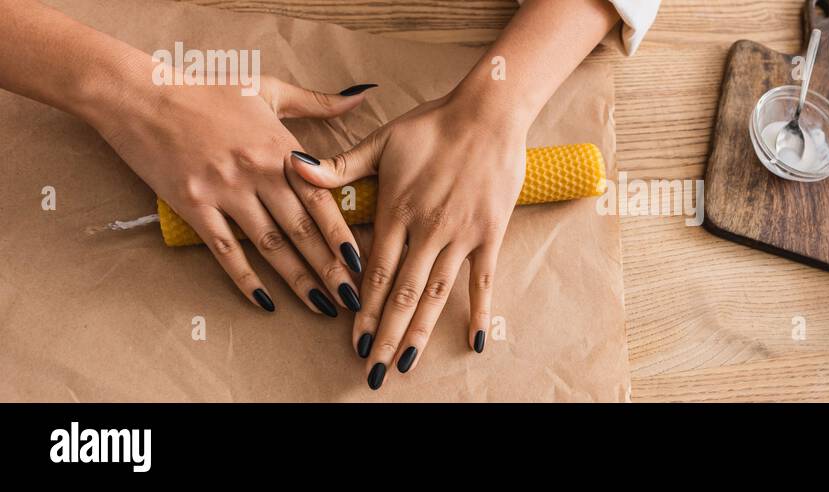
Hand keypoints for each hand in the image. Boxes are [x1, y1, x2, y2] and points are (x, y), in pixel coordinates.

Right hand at [86, 72, 375, 315]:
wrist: (138, 92)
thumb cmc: (204, 88)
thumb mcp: (267, 89)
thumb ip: (317, 101)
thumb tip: (361, 98)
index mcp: (280, 147)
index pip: (322, 199)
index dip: (343, 234)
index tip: (362, 262)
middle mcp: (257, 172)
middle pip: (302, 229)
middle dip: (330, 267)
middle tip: (352, 296)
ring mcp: (224, 190)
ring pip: (270, 245)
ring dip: (298, 280)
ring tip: (321, 305)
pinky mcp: (192, 204)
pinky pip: (225, 249)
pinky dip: (245, 278)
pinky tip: (265, 301)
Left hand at [292, 95, 526, 388]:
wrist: (488, 114)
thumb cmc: (433, 125)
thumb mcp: (382, 141)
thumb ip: (339, 166)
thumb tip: (292, 167)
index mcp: (397, 212)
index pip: (375, 274)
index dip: (363, 311)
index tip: (352, 342)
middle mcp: (427, 231)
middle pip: (403, 295)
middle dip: (385, 336)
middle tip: (373, 372)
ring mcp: (460, 236)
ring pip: (436, 294)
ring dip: (420, 333)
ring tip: (405, 364)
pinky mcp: (489, 235)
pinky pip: (483, 281)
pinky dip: (478, 313)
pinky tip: (474, 342)